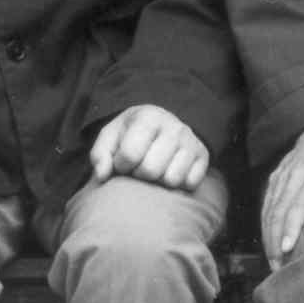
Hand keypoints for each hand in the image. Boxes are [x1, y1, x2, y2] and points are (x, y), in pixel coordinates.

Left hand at [90, 104, 212, 191]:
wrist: (163, 123)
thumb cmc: (132, 134)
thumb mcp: (111, 137)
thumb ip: (99, 155)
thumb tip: (101, 176)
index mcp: (148, 117)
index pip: (129, 154)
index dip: (120, 165)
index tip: (121, 163)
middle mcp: (173, 127)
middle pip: (150, 170)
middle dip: (138, 175)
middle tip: (138, 168)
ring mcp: (191, 142)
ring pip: (171, 180)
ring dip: (158, 182)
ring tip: (154, 171)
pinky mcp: (203, 157)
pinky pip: (189, 185)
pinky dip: (177, 185)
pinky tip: (170, 173)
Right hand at [262, 115, 303, 264]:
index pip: (300, 204)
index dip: (291, 227)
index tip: (287, 248)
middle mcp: (295, 178)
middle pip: (279, 212)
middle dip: (275, 241)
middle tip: (278, 267)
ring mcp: (283, 177)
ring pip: (270, 209)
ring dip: (268, 235)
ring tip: (272, 261)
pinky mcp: (277, 178)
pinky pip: (267, 202)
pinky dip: (265, 222)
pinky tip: (267, 240)